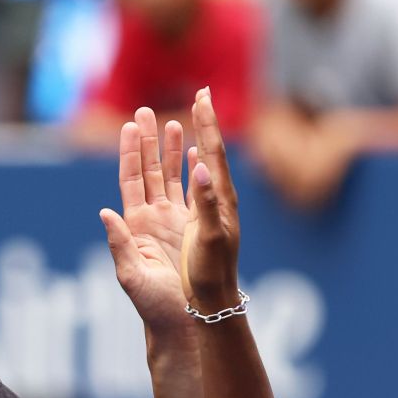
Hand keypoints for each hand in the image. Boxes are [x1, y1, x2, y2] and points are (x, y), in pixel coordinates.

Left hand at [99, 106, 192, 335]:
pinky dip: (194, 171)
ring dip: (172, 150)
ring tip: (174, 121)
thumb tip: (104, 212)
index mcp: (134, 226)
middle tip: (146, 110)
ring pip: (171, 177)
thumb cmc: (154, 306)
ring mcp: (172, 222)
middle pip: (148, 170)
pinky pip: (192, 194)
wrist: (182, 322)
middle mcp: (151, 219)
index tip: (130, 125)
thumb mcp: (131, 276)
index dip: (130, 152)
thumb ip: (118, 245)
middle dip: (147, 140)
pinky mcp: (192, 229)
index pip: (130, 180)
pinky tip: (197, 152)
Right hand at [180, 87, 241, 309]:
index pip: (212, 152)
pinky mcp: (191, 223)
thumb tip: (199, 168)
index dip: (207, 123)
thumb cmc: (211, 274)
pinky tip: (192, 155)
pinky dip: (189, 164)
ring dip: (183, 141)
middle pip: (200, 152)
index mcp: (218, 201)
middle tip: (197, 92)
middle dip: (195, 123)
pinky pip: (188, 186)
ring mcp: (200, 211)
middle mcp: (211, 201)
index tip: (204, 95)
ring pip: (189, 166)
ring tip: (179, 117)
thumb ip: (203, 203)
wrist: (210, 304)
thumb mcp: (211, 239)